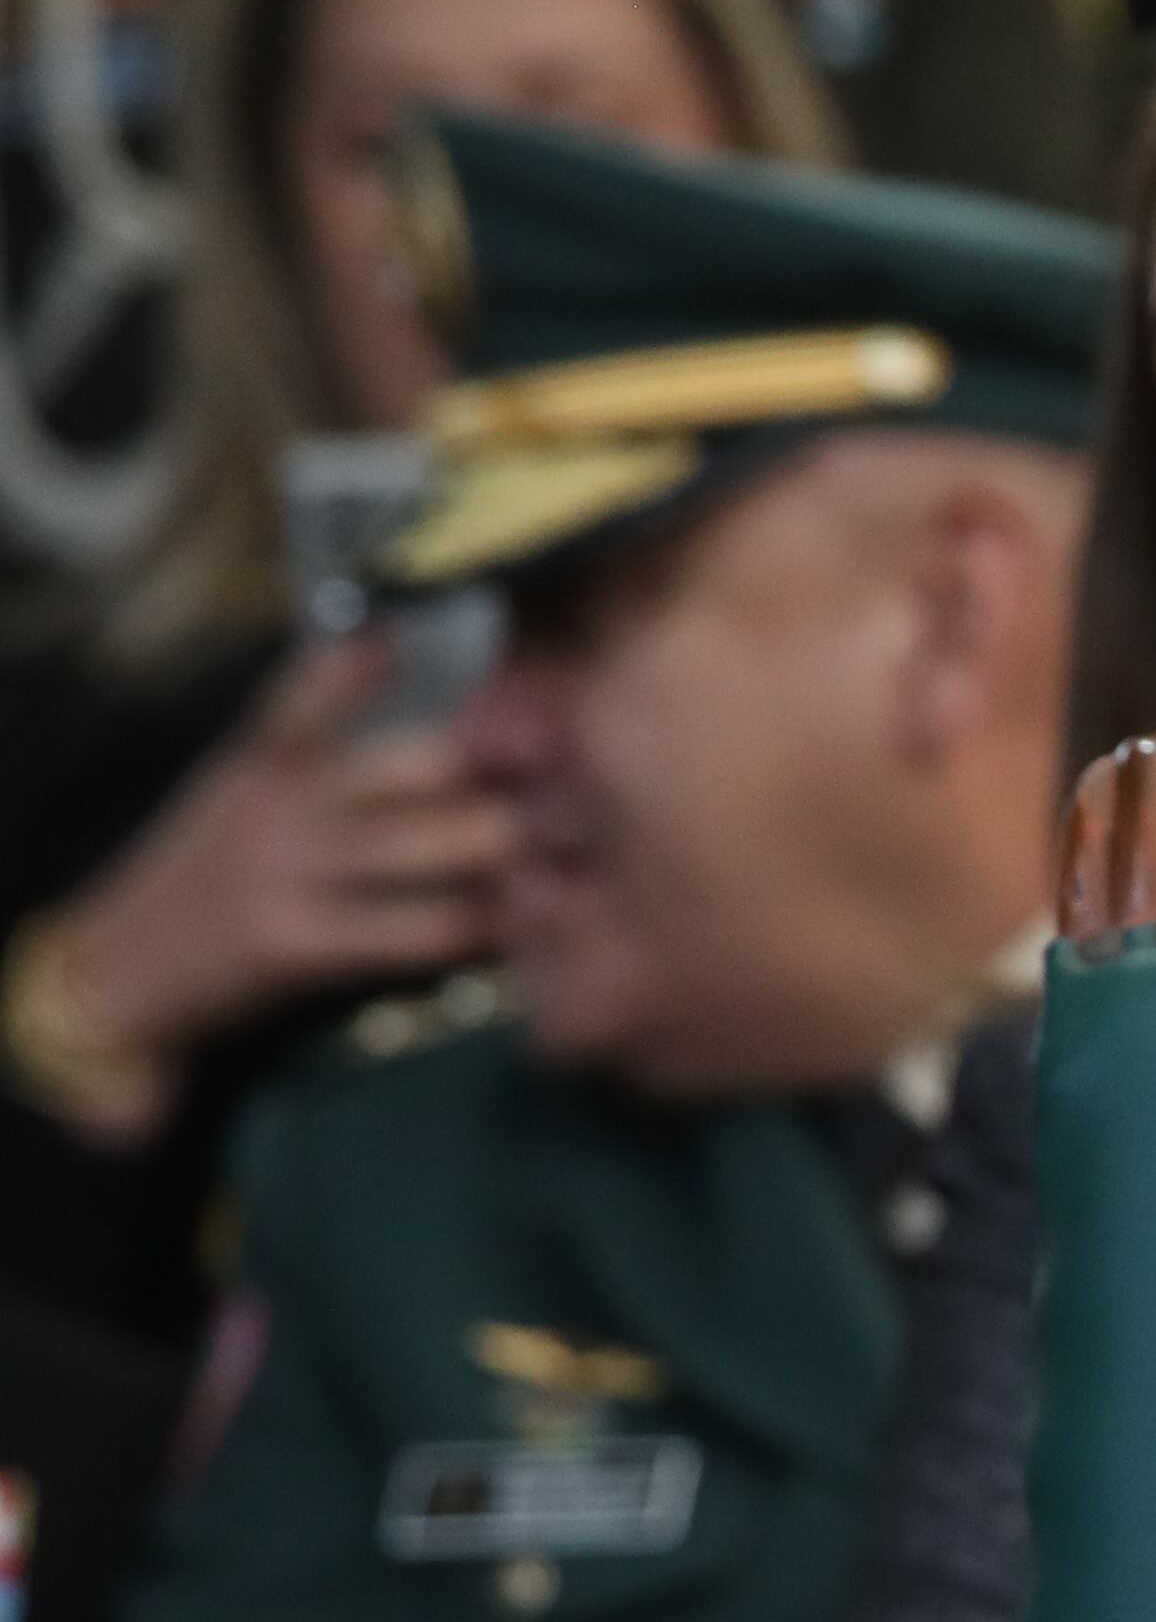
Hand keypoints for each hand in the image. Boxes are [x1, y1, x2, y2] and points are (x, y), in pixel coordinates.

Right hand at [36, 631, 515, 1135]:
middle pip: (416, 766)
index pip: (313, 691)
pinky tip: (509, 932)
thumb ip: (315, 757)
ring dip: (506, 855)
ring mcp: (283, 874)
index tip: (428, 638)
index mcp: (264, 763)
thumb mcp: (241, 800)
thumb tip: (399, 698)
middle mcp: (277, 807)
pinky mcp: (292, 947)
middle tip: (576, 784)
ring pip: (429, 847)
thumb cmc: (206, 885)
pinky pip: (411, 932)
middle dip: (503, 775)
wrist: (114, 982)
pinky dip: (473, 931)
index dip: (369, 662)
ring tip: (556, 862)